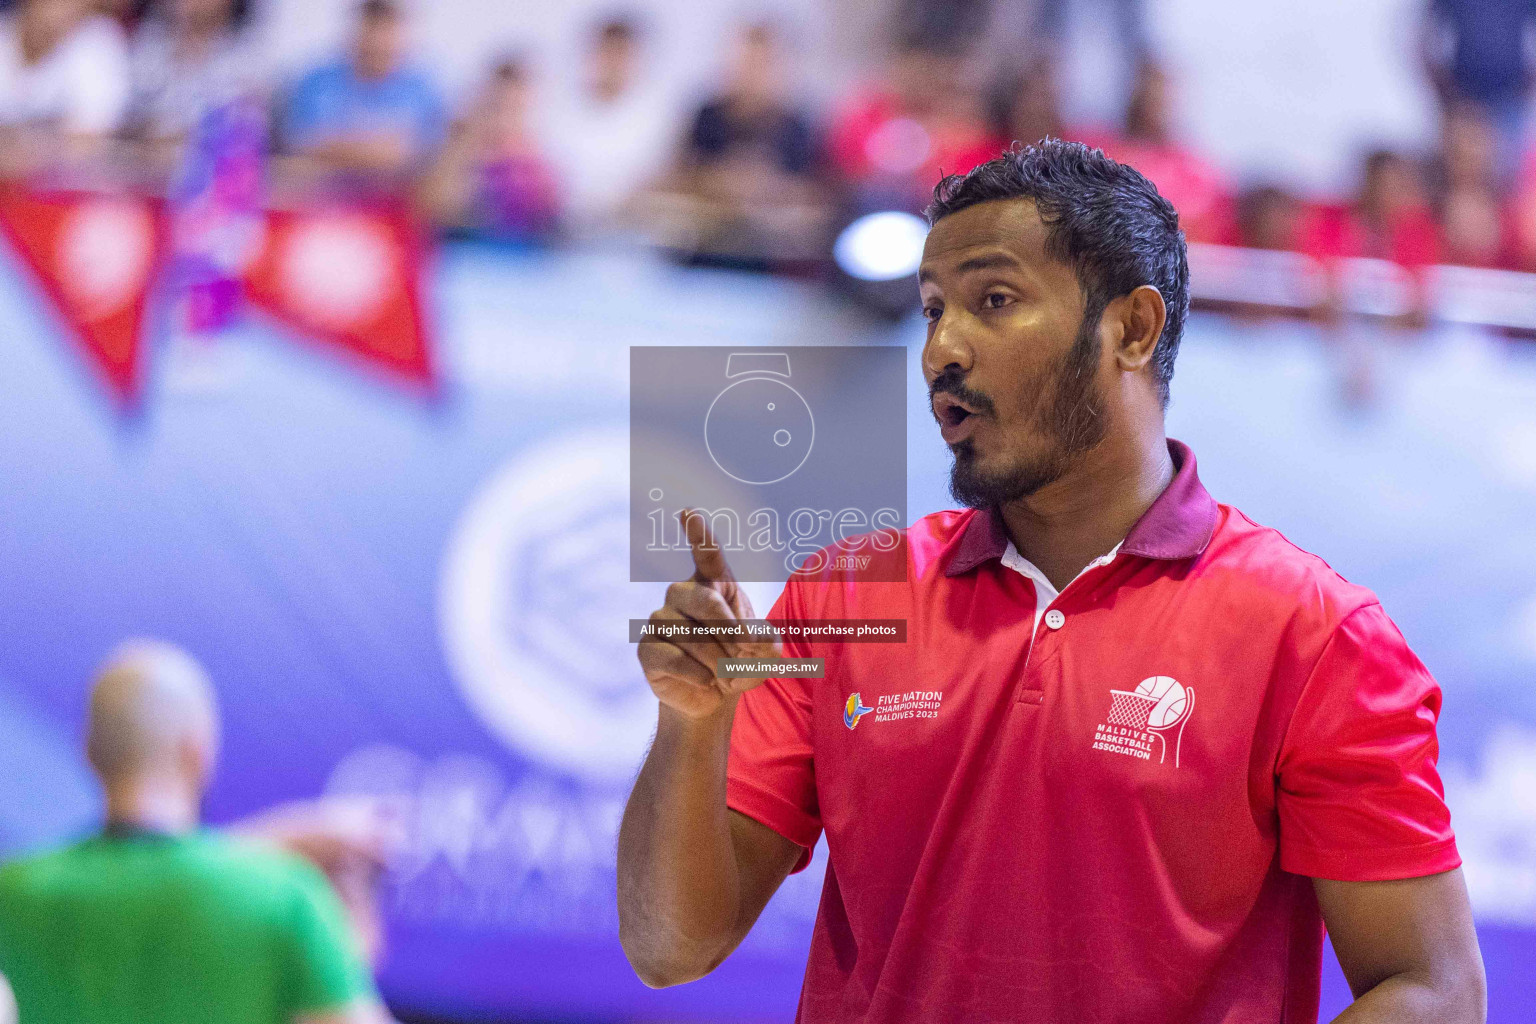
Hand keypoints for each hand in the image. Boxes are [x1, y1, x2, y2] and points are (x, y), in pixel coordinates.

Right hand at [638, 511, 783, 719]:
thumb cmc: (741, 661)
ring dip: (720, 662)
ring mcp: (660, 619)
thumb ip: (767, 641)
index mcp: (714, 584)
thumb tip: (752, 639)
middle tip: (745, 653)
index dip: (699, 534)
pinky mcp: (647, 648)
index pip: (707, 555)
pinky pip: (676, 659)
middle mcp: (683, 594)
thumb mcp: (765, 652)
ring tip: (726, 675)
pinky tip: (706, 681)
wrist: (714, 697)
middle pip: (706, 601)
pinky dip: (700, 676)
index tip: (689, 513)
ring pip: (693, 637)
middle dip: (732, 632)